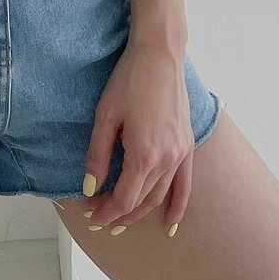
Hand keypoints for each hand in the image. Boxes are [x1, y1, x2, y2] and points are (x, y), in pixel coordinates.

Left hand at [78, 39, 194, 235]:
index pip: (124, 198)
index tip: (90, 213)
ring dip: (141, 211)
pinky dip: (178, 206)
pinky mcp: (188, 145)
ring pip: (160, 195)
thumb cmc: (129, 81)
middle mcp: (167, 160)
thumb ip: (98, 156)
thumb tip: (91, 188)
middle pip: (141, 200)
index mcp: (144, 155)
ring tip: (123, 219)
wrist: (159, 56)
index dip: (106, 210)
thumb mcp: (105, 117)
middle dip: (119, 213)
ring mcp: (181, 153)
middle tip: (99, 216)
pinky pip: (185, 184)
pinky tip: (170, 223)